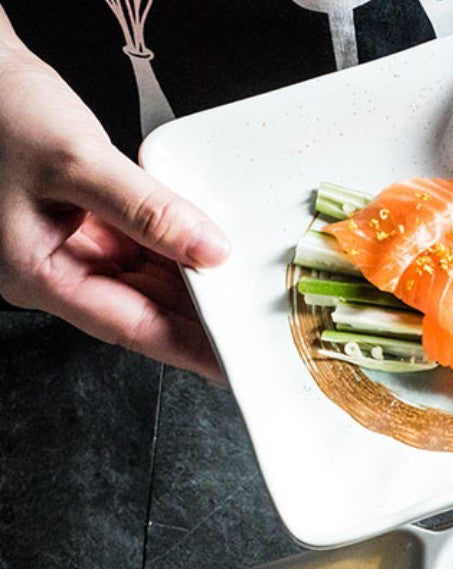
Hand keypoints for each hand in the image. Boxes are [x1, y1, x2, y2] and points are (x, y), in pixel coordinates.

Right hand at [0, 24, 228, 379]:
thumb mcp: (75, 159)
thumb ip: (147, 209)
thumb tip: (209, 250)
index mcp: (39, 275)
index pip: (133, 328)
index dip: (189, 350)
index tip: (233, 363)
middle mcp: (55, 271)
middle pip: (144, 311)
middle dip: (198, 317)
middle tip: (252, 323)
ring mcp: (71, 248)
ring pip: (147, 282)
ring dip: (192, 283)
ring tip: (240, 288)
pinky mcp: (86, 224)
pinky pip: (142, 250)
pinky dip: (176, 250)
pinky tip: (208, 247)